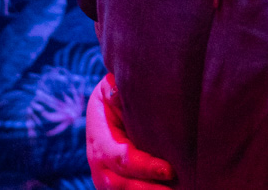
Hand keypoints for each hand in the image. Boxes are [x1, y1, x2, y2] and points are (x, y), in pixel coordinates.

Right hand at [87, 74, 174, 189]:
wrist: (109, 106)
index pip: (119, 157)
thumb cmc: (117, 95)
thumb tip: (117, 92)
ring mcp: (105, 176)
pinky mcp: (116, 183)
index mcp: (98, 137)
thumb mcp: (111, 87)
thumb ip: (113, 89)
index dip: (143, 167)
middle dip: (147, 189)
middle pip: (118, 184)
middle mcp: (98, 162)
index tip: (169, 170)